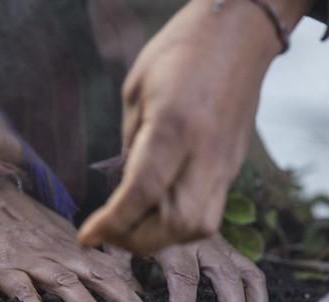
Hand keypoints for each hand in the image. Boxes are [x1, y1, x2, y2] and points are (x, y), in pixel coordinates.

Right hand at [0, 179, 147, 301]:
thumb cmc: (16, 215)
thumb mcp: (54, 230)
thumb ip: (76, 253)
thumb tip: (103, 271)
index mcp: (71, 245)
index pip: (108, 267)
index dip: (130, 288)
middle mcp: (58, 254)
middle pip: (98, 275)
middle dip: (123, 300)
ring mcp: (32, 261)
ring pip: (67, 285)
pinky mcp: (4, 268)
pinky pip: (21, 288)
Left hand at [79, 0, 287, 254]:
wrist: (240, 33)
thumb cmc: (181, 51)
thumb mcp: (137, 89)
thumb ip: (131, 144)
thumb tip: (125, 189)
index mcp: (174, 126)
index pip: (143, 192)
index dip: (112, 223)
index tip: (88, 237)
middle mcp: (205, 152)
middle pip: (176, 223)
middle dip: (136, 241)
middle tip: (108, 234)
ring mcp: (225, 164)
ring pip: (198, 228)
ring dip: (160, 239)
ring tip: (131, 228)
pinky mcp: (233, 168)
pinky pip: (209, 214)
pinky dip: (179, 226)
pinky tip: (157, 214)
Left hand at [110, 234, 267, 301]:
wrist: (153, 194)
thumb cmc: (133, 229)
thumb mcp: (120, 247)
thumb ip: (122, 274)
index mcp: (172, 243)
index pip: (183, 277)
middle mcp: (201, 243)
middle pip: (226, 275)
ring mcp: (220, 246)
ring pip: (248, 274)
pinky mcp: (229, 250)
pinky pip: (252, 272)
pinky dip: (258, 297)